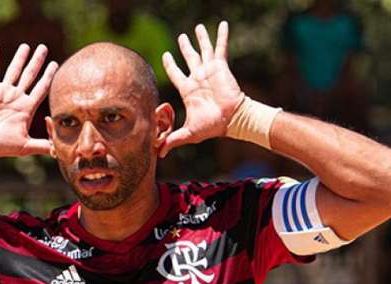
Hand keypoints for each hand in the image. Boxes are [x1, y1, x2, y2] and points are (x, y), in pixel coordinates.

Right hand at [0, 44, 57, 158]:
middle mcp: (16, 97)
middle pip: (30, 75)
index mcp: (27, 108)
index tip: (56, 64)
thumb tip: (59, 151)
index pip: (41, 88)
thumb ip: (42, 146)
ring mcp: (3, 92)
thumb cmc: (1, 146)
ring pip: (13, 70)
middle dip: (37, 61)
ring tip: (25, 46)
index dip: (48, 76)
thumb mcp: (25, 146)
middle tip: (43, 48)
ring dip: (19, 57)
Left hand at [160, 22, 244, 156]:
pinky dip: (221, 35)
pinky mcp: (220, 66)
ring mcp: (209, 71)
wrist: (231, 119)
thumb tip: (158, 153)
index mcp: (188, 90)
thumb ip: (173, 140)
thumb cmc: (212, 126)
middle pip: (189, 58)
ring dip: (200, 38)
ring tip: (198, 27)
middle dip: (184, 48)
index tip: (165, 55)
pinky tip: (223, 24)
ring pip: (203, 50)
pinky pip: (220, 47)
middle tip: (181, 38)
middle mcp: (198, 78)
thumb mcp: (189, 133)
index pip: (176, 73)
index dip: (169, 64)